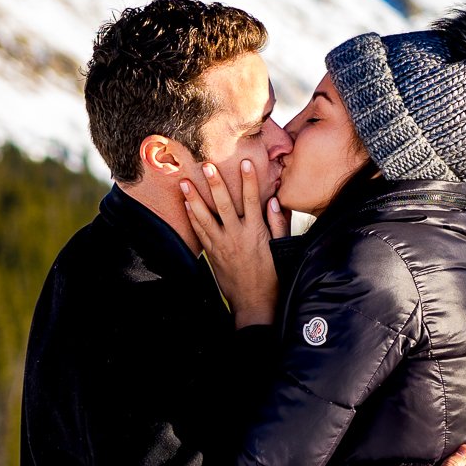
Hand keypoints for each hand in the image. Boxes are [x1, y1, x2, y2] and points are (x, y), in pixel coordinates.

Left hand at [181, 159, 288, 327]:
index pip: (252, 200)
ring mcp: (222, 245)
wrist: (254, 303)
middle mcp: (237, 236)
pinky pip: (200, 232)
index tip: (246, 162)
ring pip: (205, 217)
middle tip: (206, 165)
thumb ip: (278, 224)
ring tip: (184, 182)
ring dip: (194, 198)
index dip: (249, 180)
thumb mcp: (281, 250)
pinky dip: (192, 218)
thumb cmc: (272, 277)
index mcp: (256, 233)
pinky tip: (187, 205)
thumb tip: (274, 201)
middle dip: (215, 183)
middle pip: (224, 204)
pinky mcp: (212, 254)